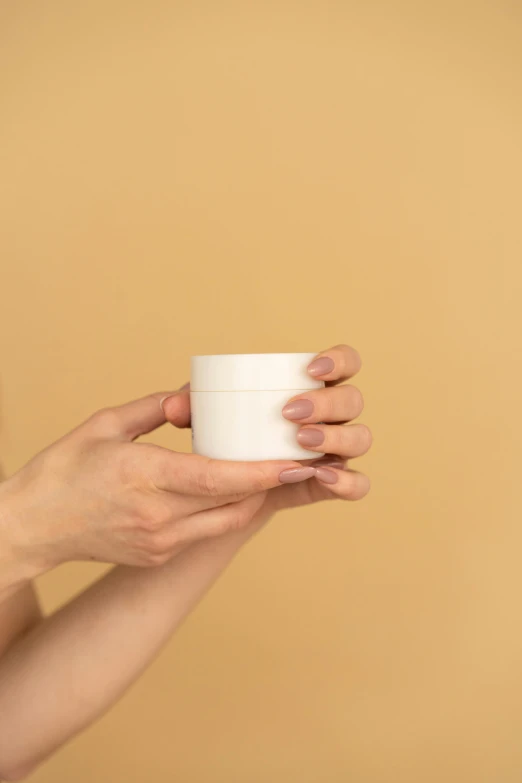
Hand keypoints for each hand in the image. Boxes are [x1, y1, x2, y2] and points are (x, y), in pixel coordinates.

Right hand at [0, 397, 315, 576]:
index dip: (262, 474)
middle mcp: (157, 516)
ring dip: (253, 500)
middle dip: (271, 485)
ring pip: (225, 524)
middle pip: (233, 504)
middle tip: (300, 462)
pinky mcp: (158, 555)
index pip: (218, 480)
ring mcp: (159, 542)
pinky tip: (232, 491)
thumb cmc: (64, 469)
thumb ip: (155, 408)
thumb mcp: (106, 424)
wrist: (33, 526)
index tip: (295, 462)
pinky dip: (225, 512)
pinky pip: (204, 533)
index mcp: (144, 476)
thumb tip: (193, 399)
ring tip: (274, 476)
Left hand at [162, 344, 370, 523]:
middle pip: (352, 400)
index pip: (346, 362)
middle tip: (290, 413)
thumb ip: (189, 409)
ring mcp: (338, 451)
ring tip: (300, 442)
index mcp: (313, 387)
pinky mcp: (334, 485)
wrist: (227, 495)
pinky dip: (347, 480)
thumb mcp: (204, 422)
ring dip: (336, 437)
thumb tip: (173, 406)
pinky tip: (321, 476)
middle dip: (328, 403)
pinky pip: (358, 484)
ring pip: (360, 439)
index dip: (339, 360)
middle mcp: (333, 417)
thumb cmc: (222, 441)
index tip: (309, 369)